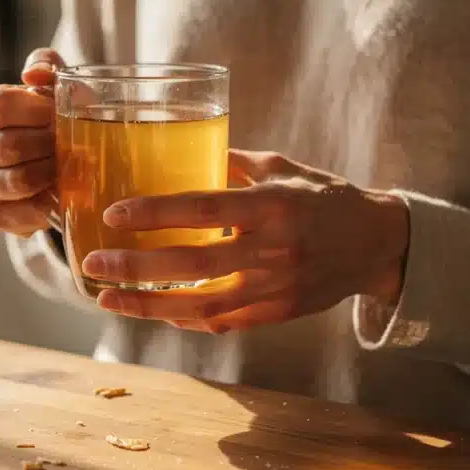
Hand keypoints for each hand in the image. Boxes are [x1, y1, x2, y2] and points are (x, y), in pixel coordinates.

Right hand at [0, 48, 63, 234]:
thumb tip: (34, 75)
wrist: (44, 161)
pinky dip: (51, 200)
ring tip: (69, 161)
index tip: (57, 112)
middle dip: (47, 143)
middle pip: (8, 146)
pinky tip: (63, 188)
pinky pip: (25, 211)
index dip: (34, 109)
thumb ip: (44, 65)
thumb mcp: (47, 82)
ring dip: (51, 171)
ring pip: (17, 180)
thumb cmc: (44, 115)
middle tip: (70, 140)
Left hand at [83, 150, 409, 332]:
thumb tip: (181, 148)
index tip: (114, 215)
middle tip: (92, 264)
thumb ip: (232, 162)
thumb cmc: (324, 197)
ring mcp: (274, 287)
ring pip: (200, 304)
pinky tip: (152, 310)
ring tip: (106, 299)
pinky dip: (183, 317)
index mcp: (271, 206)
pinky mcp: (276, 313)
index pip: (203, 210)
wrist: (377, 244)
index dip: (155, 213)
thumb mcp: (283, 168)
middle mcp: (272, 249)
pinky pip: (221, 321)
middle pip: (192, 264)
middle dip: (135, 267)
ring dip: (147, 304)